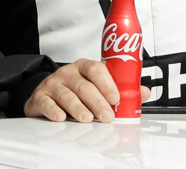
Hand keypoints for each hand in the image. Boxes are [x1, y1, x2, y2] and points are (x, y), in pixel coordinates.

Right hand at [23, 58, 150, 122]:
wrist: (45, 93)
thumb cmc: (75, 88)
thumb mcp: (96, 84)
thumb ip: (120, 88)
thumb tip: (144, 92)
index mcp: (84, 67)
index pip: (96, 69)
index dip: (107, 83)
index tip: (116, 98)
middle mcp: (68, 73)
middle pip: (84, 85)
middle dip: (97, 102)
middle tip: (106, 115)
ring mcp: (53, 84)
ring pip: (67, 95)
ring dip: (78, 108)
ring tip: (86, 118)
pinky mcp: (40, 97)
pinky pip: (47, 103)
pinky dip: (54, 111)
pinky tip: (61, 118)